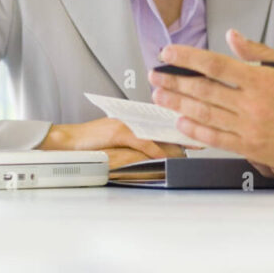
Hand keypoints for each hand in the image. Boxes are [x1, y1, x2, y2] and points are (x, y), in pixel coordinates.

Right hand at [36, 118, 188, 168]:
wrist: (67, 141)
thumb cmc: (91, 141)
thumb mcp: (120, 140)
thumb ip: (141, 144)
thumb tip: (162, 152)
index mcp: (135, 118)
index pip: (163, 120)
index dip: (182, 125)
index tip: (201, 130)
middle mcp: (133, 117)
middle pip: (165, 122)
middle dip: (186, 130)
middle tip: (205, 138)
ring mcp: (127, 122)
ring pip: (158, 130)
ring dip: (176, 140)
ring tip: (193, 147)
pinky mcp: (119, 131)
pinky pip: (142, 141)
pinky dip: (155, 149)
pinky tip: (167, 155)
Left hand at [148, 29, 273, 175]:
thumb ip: (258, 52)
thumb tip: (232, 36)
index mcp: (261, 80)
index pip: (215, 65)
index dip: (187, 58)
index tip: (167, 53)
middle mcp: (251, 104)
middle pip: (203, 90)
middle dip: (174, 81)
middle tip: (155, 75)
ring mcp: (249, 127)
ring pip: (204, 114)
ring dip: (178, 104)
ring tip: (159, 96)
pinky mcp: (250, 147)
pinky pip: (216, 138)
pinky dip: (195, 130)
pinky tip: (181, 121)